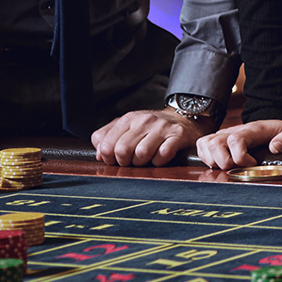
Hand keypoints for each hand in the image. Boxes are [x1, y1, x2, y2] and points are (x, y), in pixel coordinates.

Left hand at [91, 108, 207, 166]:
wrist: (182, 118)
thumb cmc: (151, 127)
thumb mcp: (126, 127)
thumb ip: (106, 137)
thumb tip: (100, 155)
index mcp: (128, 119)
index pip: (106, 145)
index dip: (108, 158)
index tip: (116, 158)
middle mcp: (144, 120)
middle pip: (122, 151)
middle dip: (125, 162)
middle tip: (132, 160)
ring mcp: (161, 127)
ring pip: (141, 154)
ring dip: (143, 162)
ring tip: (146, 158)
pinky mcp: (177, 135)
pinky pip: (162, 156)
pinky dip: (159, 161)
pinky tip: (160, 156)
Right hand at [195, 119, 281, 169]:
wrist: (270, 126)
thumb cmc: (278, 132)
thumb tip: (275, 148)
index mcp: (250, 129)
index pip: (236, 140)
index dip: (240, 157)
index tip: (252, 164)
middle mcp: (233, 130)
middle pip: (215, 143)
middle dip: (224, 161)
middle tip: (238, 167)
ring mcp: (222, 134)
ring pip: (205, 145)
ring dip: (214, 160)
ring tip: (229, 165)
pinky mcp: (215, 139)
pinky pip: (201, 146)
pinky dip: (206, 158)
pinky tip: (219, 162)